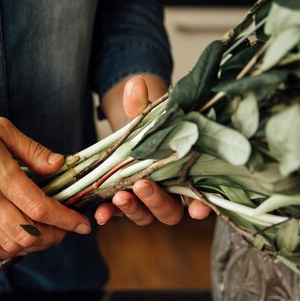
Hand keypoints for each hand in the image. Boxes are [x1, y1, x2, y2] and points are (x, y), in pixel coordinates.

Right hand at [0, 109, 90, 258]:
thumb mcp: (1, 128)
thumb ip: (33, 150)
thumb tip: (60, 166)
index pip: (38, 207)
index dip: (65, 219)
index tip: (83, 223)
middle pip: (28, 233)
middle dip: (56, 235)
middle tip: (69, 226)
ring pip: (11, 243)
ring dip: (37, 244)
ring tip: (51, 232)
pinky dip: (7, 249)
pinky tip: (21, 239)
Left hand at [95, 76, 210, 225]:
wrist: (129, 132)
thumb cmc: (149, 126)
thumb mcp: (147, 113)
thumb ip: (141, 103)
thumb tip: (134, 84)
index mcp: (186, 175)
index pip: (199, 197)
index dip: (200, 206)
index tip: (197, 210)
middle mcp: (170, 195)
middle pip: (169, 211)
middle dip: (156, 201)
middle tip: (142, 186)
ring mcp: (146, 202)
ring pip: (146, 215)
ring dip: (132, 209)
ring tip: (118, 197)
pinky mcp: (125, 203)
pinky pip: (119, 214)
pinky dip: (109, 214)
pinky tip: (99, 214)